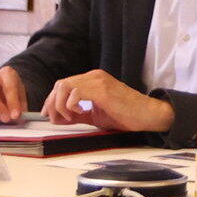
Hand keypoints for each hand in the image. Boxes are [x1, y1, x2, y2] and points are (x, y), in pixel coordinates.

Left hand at [40, 70, 173, 131]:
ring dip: (60, 105)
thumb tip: (58, 118)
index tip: (50, 116)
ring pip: (64, 86)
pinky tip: (79, 113)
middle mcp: (94, 76)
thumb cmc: (125, 115)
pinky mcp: (102, 89)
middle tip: (56, 120)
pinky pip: (75, 93)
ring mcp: (98, 81)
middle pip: (60, 84)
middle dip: (52, 104)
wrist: (147, 115)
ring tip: (70, 118)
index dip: (51, 101)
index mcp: (92, 80)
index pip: (63, 85)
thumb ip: (78, 114)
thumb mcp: (95, 115)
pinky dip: (70, 105)